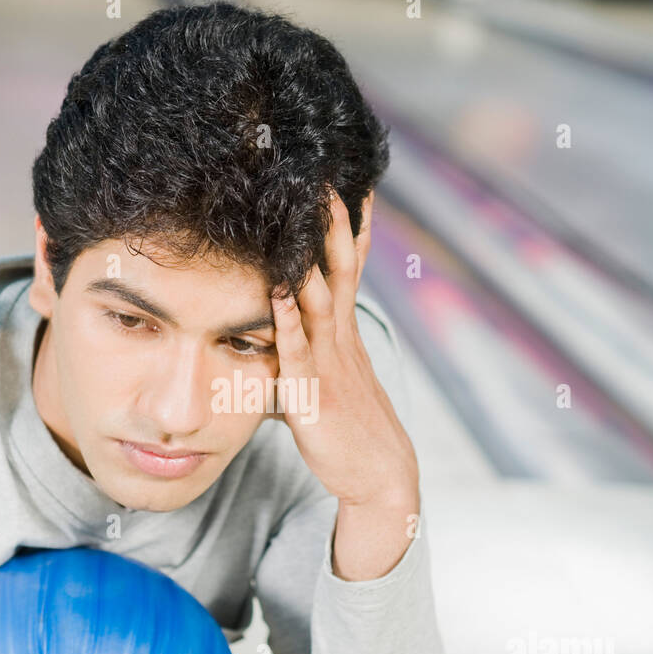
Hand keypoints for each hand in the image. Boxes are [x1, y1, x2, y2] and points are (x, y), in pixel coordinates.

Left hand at [270, 190, 417, 510]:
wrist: (379, 478)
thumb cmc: (348, 431)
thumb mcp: (328, 380)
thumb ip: (300, 353)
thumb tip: (273, 336)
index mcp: (345, 333)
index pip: (349, 267)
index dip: (350, 226)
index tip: (346, 182)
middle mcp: (341, 338)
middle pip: (339, 267)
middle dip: (333, 222)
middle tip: (323, 175)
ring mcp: (330, 362)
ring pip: (320, 297)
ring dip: (310, 255)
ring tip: (300, 213)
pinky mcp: (313, 392)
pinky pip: (297, 348)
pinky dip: (285, 317)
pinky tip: (274, 290)